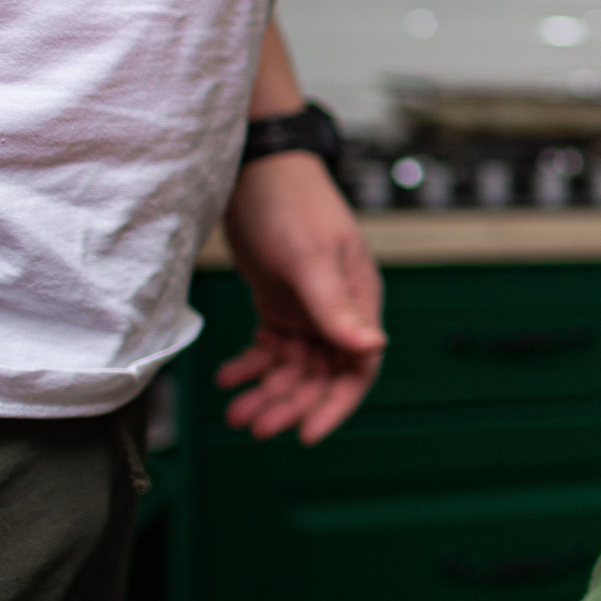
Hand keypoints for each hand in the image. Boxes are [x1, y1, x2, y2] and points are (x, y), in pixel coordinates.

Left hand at [216, 152, 386, 443]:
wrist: (255, 167)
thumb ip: (337, 307)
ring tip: (235, 410)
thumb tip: (372, 347)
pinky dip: (250, 366)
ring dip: (267, 391)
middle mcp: (337, 311)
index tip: (306, 434)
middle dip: (290, 404)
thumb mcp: (311, 259)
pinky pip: (269, 349)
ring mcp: (308, 308)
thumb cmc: (290, 205)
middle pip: (321, 376)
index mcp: (358, 302)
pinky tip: (228, 377)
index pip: (357, 368)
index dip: (335, 405)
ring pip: (293, 368)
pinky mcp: (280, 303)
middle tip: (254, 425)